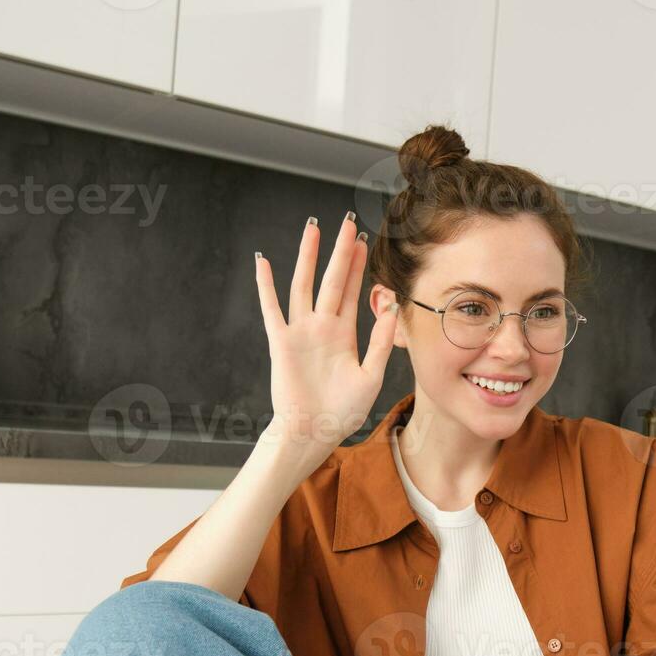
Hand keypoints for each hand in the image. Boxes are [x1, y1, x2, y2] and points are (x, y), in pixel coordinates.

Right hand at [255, 213, 398, 465]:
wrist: (313, 432)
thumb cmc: (342, 411)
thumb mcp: (370, 376)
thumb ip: (379, 343)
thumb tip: (391, 310)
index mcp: (344, 335)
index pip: (353, 292)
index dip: (359, 267)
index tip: (365, 242)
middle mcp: (322, 327)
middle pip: (331, 280)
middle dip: (339, 252)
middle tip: (346, 223)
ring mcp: (300, 332)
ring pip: (303, 285)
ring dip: (307, 257)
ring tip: (312, 228)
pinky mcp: (281, 342)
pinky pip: (272, 309)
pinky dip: (266, 286)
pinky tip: (263, 262)